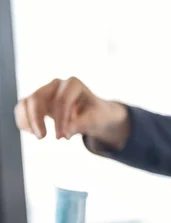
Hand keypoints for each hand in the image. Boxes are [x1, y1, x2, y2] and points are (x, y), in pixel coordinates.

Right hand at [14, 77, 129, 148]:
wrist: (93, 114)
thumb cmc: (96, 115)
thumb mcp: (95, 119)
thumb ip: (82, 124)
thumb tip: (66, 133)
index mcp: (73, 84)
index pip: (62, 100)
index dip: (60, 119)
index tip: (62, 137)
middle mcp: (56, 84)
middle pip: (38, 97)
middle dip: (37, 119)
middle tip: (42, 138)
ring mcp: (45, 91)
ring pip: (26, 102)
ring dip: (28, 120)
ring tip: (39, 137)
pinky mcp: (37, 101)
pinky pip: (22, 108)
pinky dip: (23, 121)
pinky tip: (33, 133)